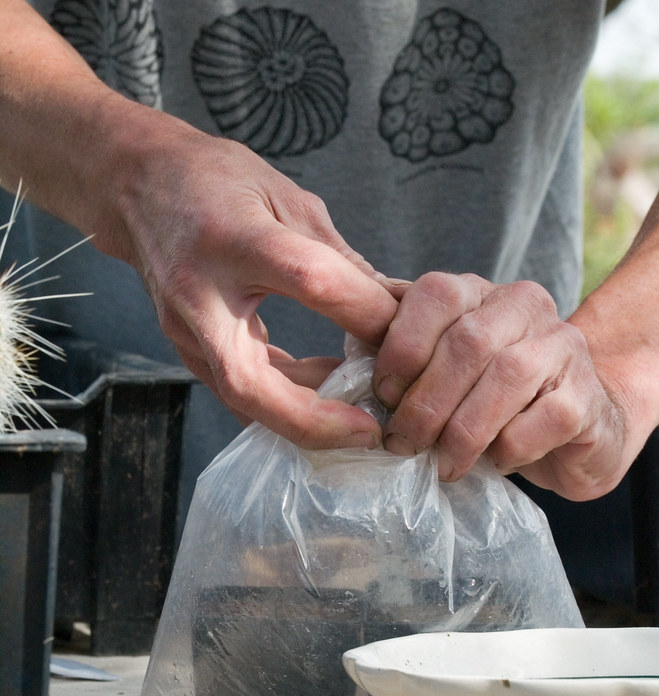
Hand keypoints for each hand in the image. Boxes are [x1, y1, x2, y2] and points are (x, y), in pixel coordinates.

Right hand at [102, 117, 399, 448]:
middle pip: (251, 381)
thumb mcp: (285, 197)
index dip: (363, 312)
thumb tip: (397, 306)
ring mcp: (186, 330)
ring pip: (243, 399)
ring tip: (362, 419)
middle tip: (370, 433)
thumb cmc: (214, 180)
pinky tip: (326, 397)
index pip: (310, 280)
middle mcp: (201, 292)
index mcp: (234, 236)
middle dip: (315, 420)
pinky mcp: (187, 350)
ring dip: (306, 419)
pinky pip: (240, 392)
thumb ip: (340, 258)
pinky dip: (285, 403)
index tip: (405, 334)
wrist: (134, 185)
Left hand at [372, 273, 628, 499]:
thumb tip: (315, 373)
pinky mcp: (587, 396)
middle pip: (468, 342)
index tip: (382, 396)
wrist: (574, 428)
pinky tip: (496, 462)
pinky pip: (545, 418)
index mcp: (477, 293)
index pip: (436, 295)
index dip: (402, 347)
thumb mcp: (433, 376)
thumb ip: (383, 363)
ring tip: (443, 465)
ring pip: (508, 377)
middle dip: (425, 402)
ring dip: (463, 431)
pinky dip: (510, 447)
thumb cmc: (487, 404)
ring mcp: (563, 347)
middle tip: (403, 445)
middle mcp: (524, 306)